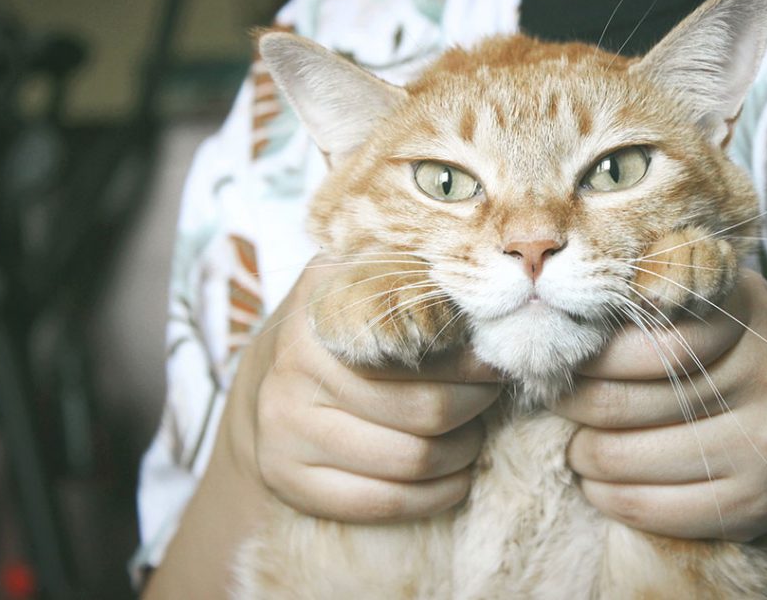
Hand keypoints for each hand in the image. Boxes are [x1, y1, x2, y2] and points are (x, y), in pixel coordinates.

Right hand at [224, 257, 500, 521]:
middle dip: (476, 406)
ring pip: (412, 458)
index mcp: (324, 306)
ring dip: (463, 452)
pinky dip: (437, 494)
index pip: (421, 343)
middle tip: (491, 398)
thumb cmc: (344, 333)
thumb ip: (412, 272)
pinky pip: (383, 501)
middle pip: (426, 408)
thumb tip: (489, 265)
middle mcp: (296, 365)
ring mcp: (285, 427)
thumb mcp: (365, 284)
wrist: (269, 388)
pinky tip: (455, 477)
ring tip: (473, 435)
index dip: (472, 358)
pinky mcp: (288, 478)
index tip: (497, 361)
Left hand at [552, 269, 766, 540]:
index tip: (563, 355)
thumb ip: (663, 289)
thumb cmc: (746, 361)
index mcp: (750, 313)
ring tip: (575, 444)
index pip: (648, 336)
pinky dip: (605, 495)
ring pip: (627, 457)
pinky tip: (598, 481)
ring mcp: (765, 446)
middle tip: (554, 398)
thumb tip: (567, 304)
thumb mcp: (723, 307)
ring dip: (581, 453)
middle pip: (627, 399)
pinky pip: (650, 507)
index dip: (591, 353)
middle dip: (573, 402)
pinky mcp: (754, 505)